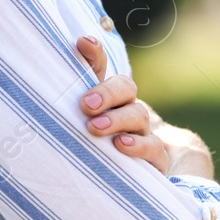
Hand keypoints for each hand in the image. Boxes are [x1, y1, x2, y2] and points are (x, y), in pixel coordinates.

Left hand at [76, 35, 215, 178]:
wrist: (130, 175)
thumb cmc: (96, 146)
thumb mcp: (81, 121)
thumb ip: (72, 92)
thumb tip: (65, 57)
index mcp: (107, 96)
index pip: (101, 68)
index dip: (95, 54)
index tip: (83, 43)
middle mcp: (127, 109)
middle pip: (125, 88)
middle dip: (106, 93)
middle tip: (86, 105)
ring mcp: (143, 132)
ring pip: (138, 116)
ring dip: (117, 120)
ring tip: (95, 127)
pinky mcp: (154, 158)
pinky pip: (153, 148)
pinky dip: (138, 145)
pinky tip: (120, 145)